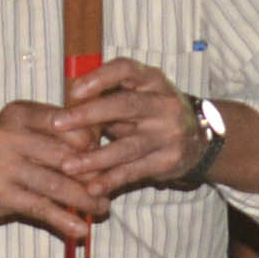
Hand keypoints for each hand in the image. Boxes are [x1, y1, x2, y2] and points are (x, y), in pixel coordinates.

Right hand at [0, 100, 122, 241]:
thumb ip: (55, 131)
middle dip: (93, 174)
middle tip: (110, 186)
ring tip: (101, 208)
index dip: (92, 142)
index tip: (107, 157)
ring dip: (84, 200)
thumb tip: (103, 143)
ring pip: (56, 185)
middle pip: (65, 156)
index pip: (68, 124)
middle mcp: (8, 135)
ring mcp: (0, 165)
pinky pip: (40, 208)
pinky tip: (80, 229)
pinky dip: (63, 220)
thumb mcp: (21, 128)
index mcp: (19, 113)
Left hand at [65, 58, 205, 193]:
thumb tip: (67, 105)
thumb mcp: (139, 95)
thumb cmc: (153, 112)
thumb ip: (108, 98)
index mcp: (153, 81)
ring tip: (68, 166)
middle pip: (125, 106)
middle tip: (58, 124)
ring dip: (95, 158)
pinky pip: (135, 171)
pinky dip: (111, 180)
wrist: (200, 138)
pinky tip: (92, 187)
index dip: (100, 77)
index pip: (126, 70)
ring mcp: (169, 134)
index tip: (74, 91)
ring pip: (128, 146)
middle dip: (88, 115)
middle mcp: (164, 104)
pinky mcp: (169, 160)